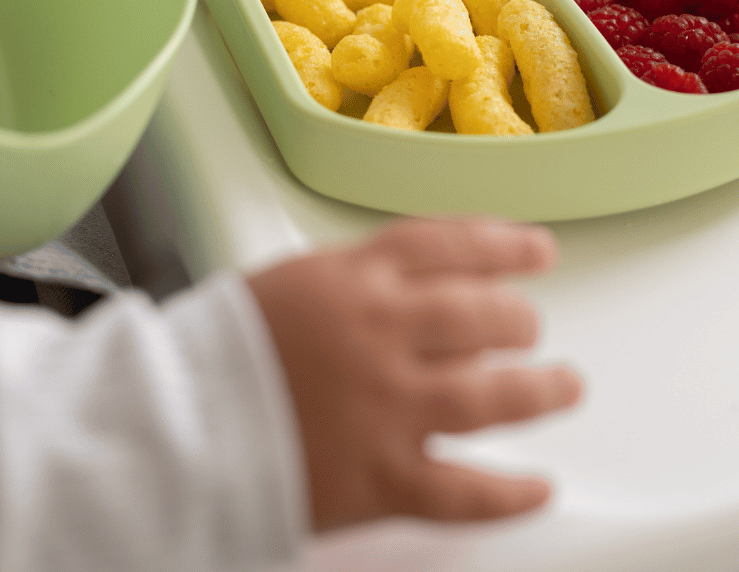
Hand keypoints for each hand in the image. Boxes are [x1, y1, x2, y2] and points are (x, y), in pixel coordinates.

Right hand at [246, 219, 581, 529]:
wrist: (172, 424)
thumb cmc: (230, 347)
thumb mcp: (299, 280)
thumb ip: (369, 273)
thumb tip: (442, 280)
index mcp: (356, 278)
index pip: (452, 245)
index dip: (506, 244)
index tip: (538, 250)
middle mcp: (380, 333)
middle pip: (483, 315)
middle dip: (521, 320)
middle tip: (531, 328)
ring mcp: (385, 406)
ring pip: (489, 395)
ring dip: (540, 391)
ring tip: (566, 386)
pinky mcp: (377, 477)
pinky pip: (460, 490)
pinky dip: (507, 494)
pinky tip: (539, 488)